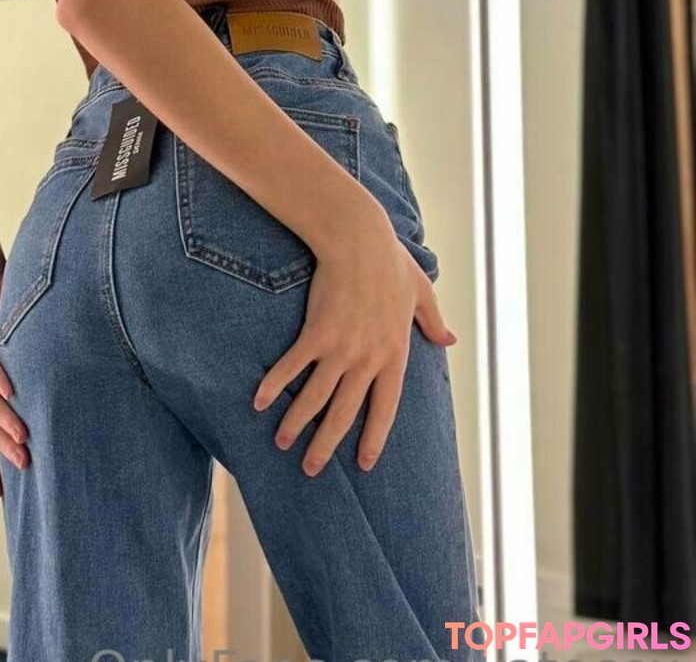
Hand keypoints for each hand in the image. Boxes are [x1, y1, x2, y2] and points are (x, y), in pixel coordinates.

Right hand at [253, 209, 454, 477]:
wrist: (358, 239)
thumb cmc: (389, 260)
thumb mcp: (420, 292)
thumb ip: (433, 321)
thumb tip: (449, 340)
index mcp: (395, 354)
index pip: (385, 407)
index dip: (373, 436)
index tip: (363, 463)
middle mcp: (368, 359)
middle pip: (345, 412)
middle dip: (326, 444)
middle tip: (311, 469)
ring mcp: (342, 349)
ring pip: (317, 397)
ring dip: (296, 422)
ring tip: (282, 442)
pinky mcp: (316, 333)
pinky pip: (293, 368)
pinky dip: (275, 386)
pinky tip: (259, 402)